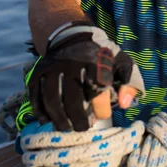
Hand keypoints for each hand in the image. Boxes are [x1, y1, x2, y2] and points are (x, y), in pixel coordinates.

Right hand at [28, 25, 144, 131]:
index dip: (101, 107)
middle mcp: (72, 62)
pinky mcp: (38, 71)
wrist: (72, 37)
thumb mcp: (122, 63)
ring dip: (59, 119)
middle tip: (83, 128)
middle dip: (78, 119)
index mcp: (95, 60)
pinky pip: (36, 94)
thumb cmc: (101, 57)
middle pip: (73, 97)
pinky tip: (48, 120)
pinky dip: (40, 111)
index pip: (98, 88)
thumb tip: (123, 104)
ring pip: (52, 98)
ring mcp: (53, 66)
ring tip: (66, 129)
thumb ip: (130, 83)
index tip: (104, 115)